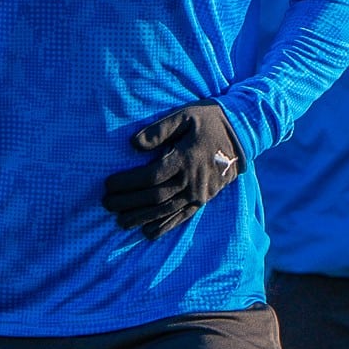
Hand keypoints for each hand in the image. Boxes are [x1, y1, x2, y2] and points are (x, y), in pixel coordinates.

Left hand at [102, 102, 244, 239]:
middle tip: (107, 204)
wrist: (241, 133)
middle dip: (128, 202)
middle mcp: (192, 180)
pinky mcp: (204, 200)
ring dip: (142, 218)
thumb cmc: (207, 121)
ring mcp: (199, 193)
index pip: (150, 176)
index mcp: (185, 158)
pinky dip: (165, 226)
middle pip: (155, 197)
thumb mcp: (184, 116)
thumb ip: (159, 130)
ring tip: (121, 222)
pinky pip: (183, 217)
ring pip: (166, 210)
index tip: (109, 184)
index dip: (128, 182)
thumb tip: (133, 144)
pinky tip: (148, 233)